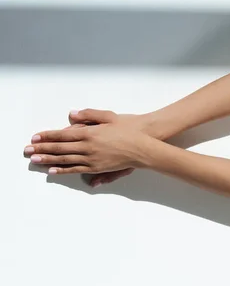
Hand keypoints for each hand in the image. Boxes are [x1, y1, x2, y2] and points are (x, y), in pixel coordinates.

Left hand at [25, 114, 152, 182]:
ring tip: (35, 160)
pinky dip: (64, 170)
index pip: (63, 135)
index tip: (35, 136)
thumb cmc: (128, 128)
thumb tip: (71, 115)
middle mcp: (89, 147)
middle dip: (42, 149)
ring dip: (48, 160)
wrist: (144, 144)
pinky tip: (54, 170)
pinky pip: (77, 170)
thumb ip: (89, 115)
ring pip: (66, 160)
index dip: (47, 136)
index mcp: (91, 133)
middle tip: (28, 150)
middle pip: (60, 149)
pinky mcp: (99, 168)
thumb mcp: (109, 116)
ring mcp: (93, 159)